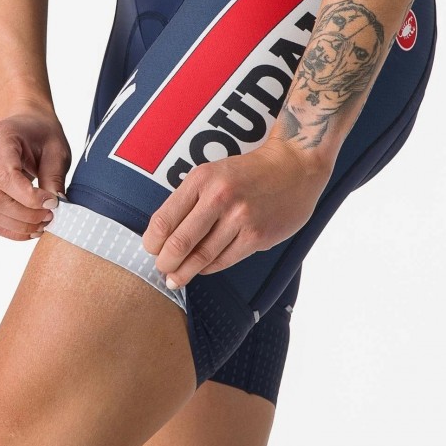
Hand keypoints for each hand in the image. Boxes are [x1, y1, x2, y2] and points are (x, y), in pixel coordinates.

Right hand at [0, 103, 70, 240]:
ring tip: (43, 224)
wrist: (25, 124)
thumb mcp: (57, 149)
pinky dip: (9, 229)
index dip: (29, 198)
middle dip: (25, 215)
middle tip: (50, 217)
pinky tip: (30, 228)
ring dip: (18, 225)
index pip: (5, 177)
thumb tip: (54, 207)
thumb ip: (54, 176)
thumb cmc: (42, 133)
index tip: (52, 204)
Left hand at [141, 137, 331, 288]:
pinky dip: (209, 268)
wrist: (294, 166)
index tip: (151, 250)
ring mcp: (240, 218)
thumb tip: (164, 236)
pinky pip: (224, 260)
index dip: (152, 242)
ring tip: (176, 279)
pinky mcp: (257, 236)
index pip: (164, 220)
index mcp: (201, 179)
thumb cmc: (247, 172)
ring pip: (202, 256)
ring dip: (184, 272)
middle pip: (179, 242)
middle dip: (165, 262)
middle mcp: (219, 198)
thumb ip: (190, 200)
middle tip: (162, 269)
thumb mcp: (212, 173)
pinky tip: (202, 269)